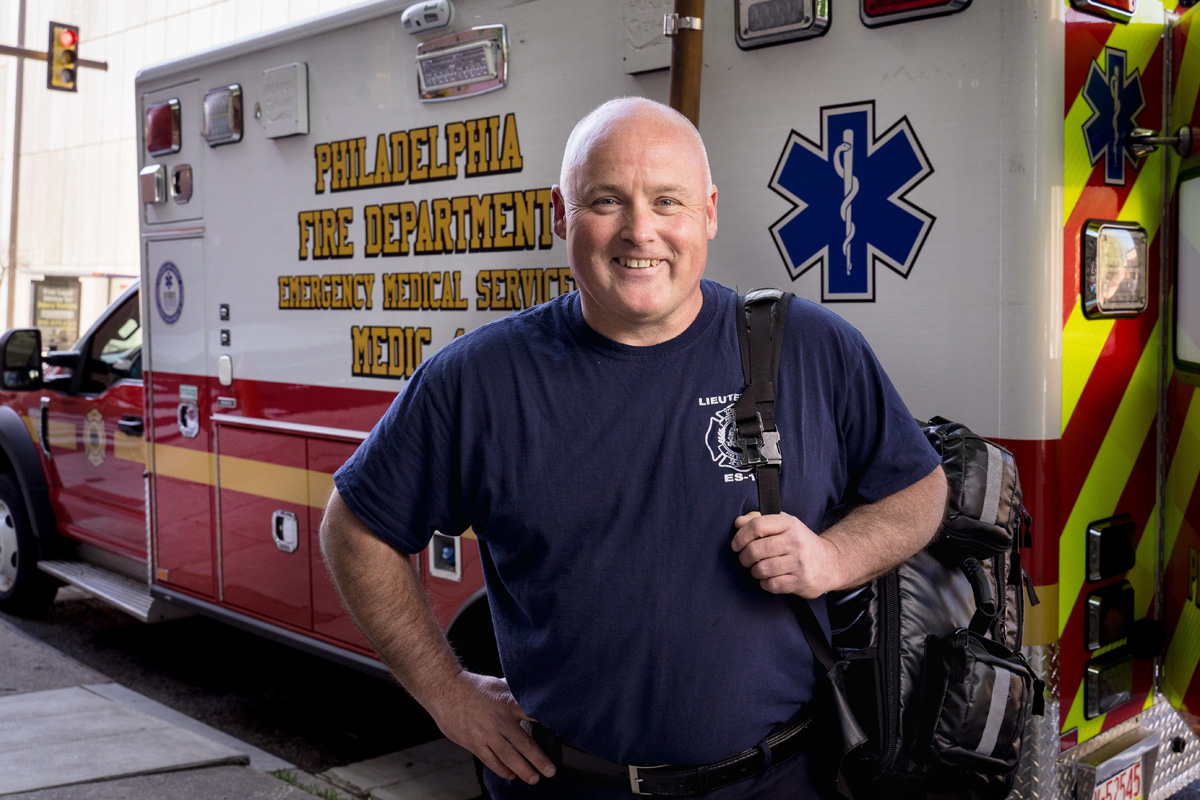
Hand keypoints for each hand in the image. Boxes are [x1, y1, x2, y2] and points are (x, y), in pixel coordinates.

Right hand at [426, 671, 555, 784]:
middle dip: (540, 760)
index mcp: (508, 703)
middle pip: (525, 744)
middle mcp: (500, 720)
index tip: (561, 736)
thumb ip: (514, 693)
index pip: (534, 715)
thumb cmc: (472, 686)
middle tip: (550, 771)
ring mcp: (487, 734)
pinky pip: (491, 761)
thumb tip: (530, 692)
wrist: (445, 690)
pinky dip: (502, 770)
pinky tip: (511, 775)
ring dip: (523, 770)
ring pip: (509, 757)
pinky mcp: (474, 743)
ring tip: (534, 778)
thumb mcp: (497, 684)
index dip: (549, 725)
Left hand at [731, 511, 839, 598]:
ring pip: (761, 569)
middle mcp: (795, 541)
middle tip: (746, 560)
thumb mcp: (785, 525)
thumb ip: (760, 520)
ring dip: (754, 572)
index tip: (736, 544)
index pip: (757, 525)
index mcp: (789, 524)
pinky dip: (765, 584)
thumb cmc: (801, 543)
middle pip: (755, 549)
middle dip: (744, 557)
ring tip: (759, 569)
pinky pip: (772, 585)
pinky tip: (770, 579)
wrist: (831, 563)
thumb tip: (738, 522)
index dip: (740, 536)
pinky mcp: (802, 581)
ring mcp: (800, 562)